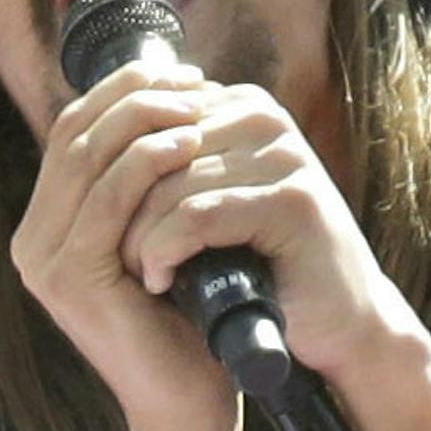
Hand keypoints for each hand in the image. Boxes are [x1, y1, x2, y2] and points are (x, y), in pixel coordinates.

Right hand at [7, 57, 242, 430]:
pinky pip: (110, 198)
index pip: (74, 133)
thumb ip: (146, 192)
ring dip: (146, 118)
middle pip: (75, 133)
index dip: (125, 92)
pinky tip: (190, 145)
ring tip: (201, 103)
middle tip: (197, 80)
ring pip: (89, 157)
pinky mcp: (71, 278)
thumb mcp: (160, 244)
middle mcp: (31, 243)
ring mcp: (44, 261)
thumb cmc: (186, 331)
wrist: (186, 410)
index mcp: (46, 230)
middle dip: (137, 94)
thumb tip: (172, 109)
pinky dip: (150, 162)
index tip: (184, 76)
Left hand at [115, 78, 424, 390]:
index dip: (112, 169)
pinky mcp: (292, 201)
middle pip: (156, 146)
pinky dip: (167, 250)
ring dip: (139, 234)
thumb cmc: (272, 270)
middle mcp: (265, 119)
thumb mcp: (218, 204)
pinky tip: (158, 280)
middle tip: (103, 252)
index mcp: (242, 107)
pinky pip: (201, 215)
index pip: (150, 116)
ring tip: (132, 272)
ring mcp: (283, 156)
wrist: (341, 323)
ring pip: (172, 182)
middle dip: (120, 204)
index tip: (96, 220)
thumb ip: (177, 169)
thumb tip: (89, 150)